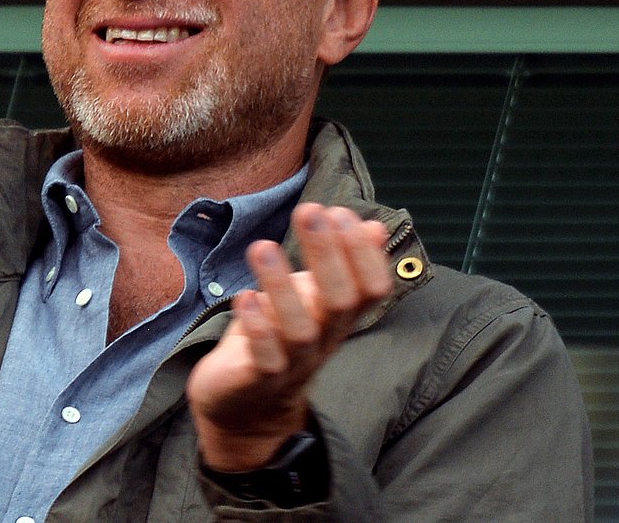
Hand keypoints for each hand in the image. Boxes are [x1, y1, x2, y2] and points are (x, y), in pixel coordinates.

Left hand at [186, 202, 391, 471]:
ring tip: (262, 247)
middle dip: (327, 254)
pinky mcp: (258, 380)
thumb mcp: (312, 298)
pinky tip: (244, 297)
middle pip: (340, 301)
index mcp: (340, 317)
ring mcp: (292, 363)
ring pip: (300, 330)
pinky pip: (265, 359)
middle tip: (309, 211)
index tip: (338, 212)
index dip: (362, 251)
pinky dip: (257, 327)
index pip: (371, 288)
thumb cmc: (280, 338)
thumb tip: (374, 226)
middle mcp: (324, 340)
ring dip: (282, 286)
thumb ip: (339, 264)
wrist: (245, 406)